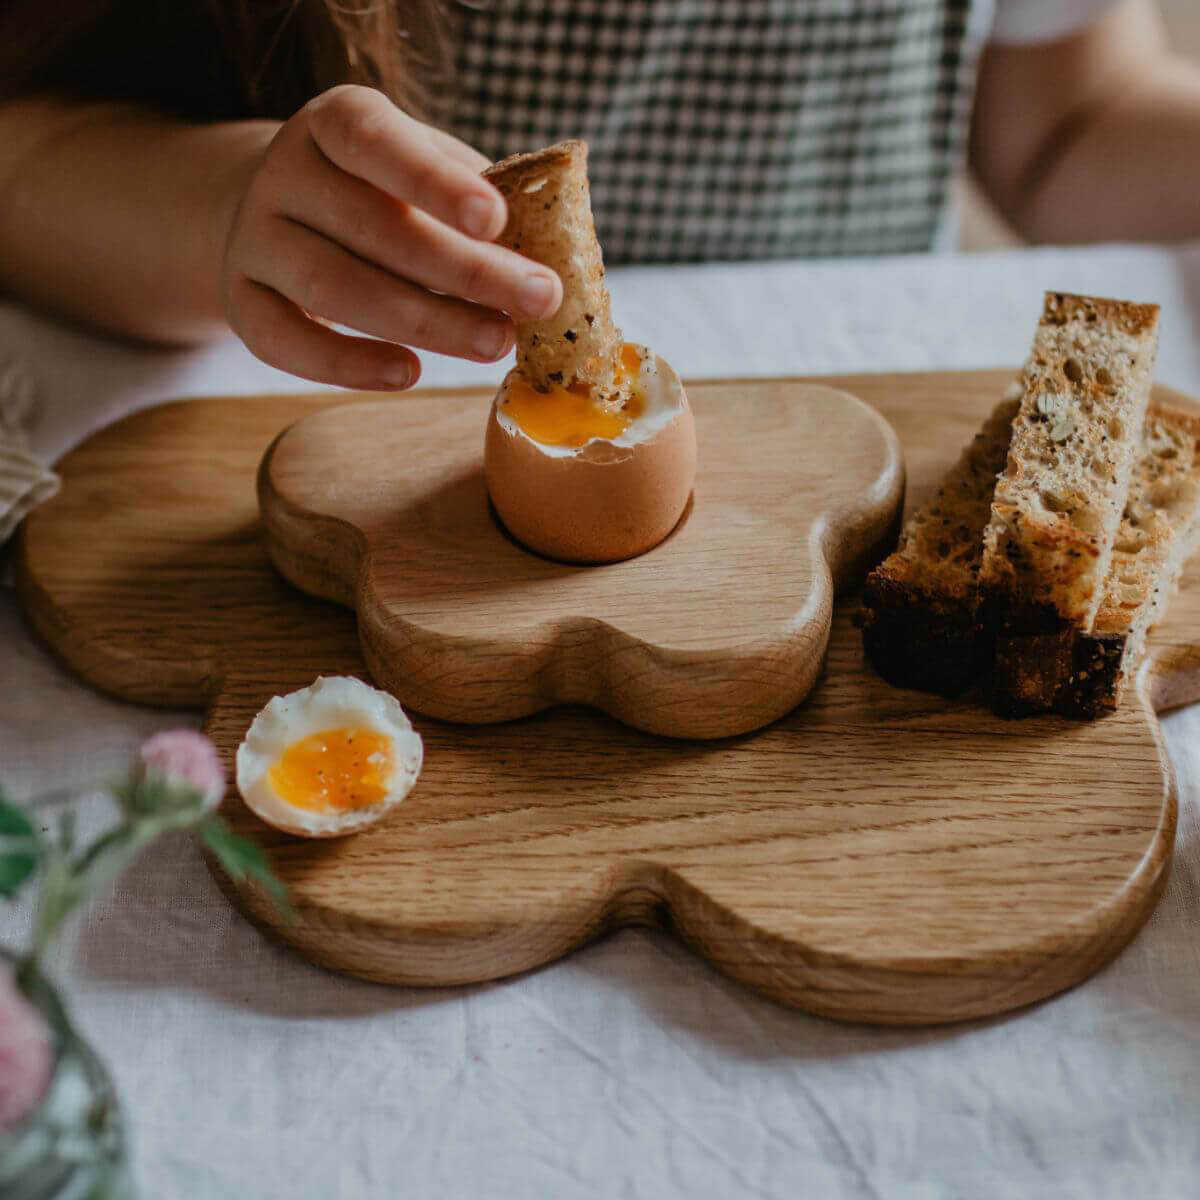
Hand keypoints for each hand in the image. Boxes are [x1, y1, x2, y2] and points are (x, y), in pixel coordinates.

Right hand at [220, 85, 561, 389]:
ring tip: (495, 343)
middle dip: (465, 272)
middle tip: (537, 301)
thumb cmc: (381, 195)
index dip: (435, 182)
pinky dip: (348, 365)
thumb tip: (552, 254)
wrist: (278, 215)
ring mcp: (254, 238)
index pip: (377, 142)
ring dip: (425, 322)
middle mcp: (284, 173)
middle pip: (372, 228)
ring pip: (333, 288)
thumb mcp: (426, 172)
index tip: (496, 219)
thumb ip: (476, 200)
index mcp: (335, 123)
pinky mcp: (240, 301)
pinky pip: (284, 342)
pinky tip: (409, 373)